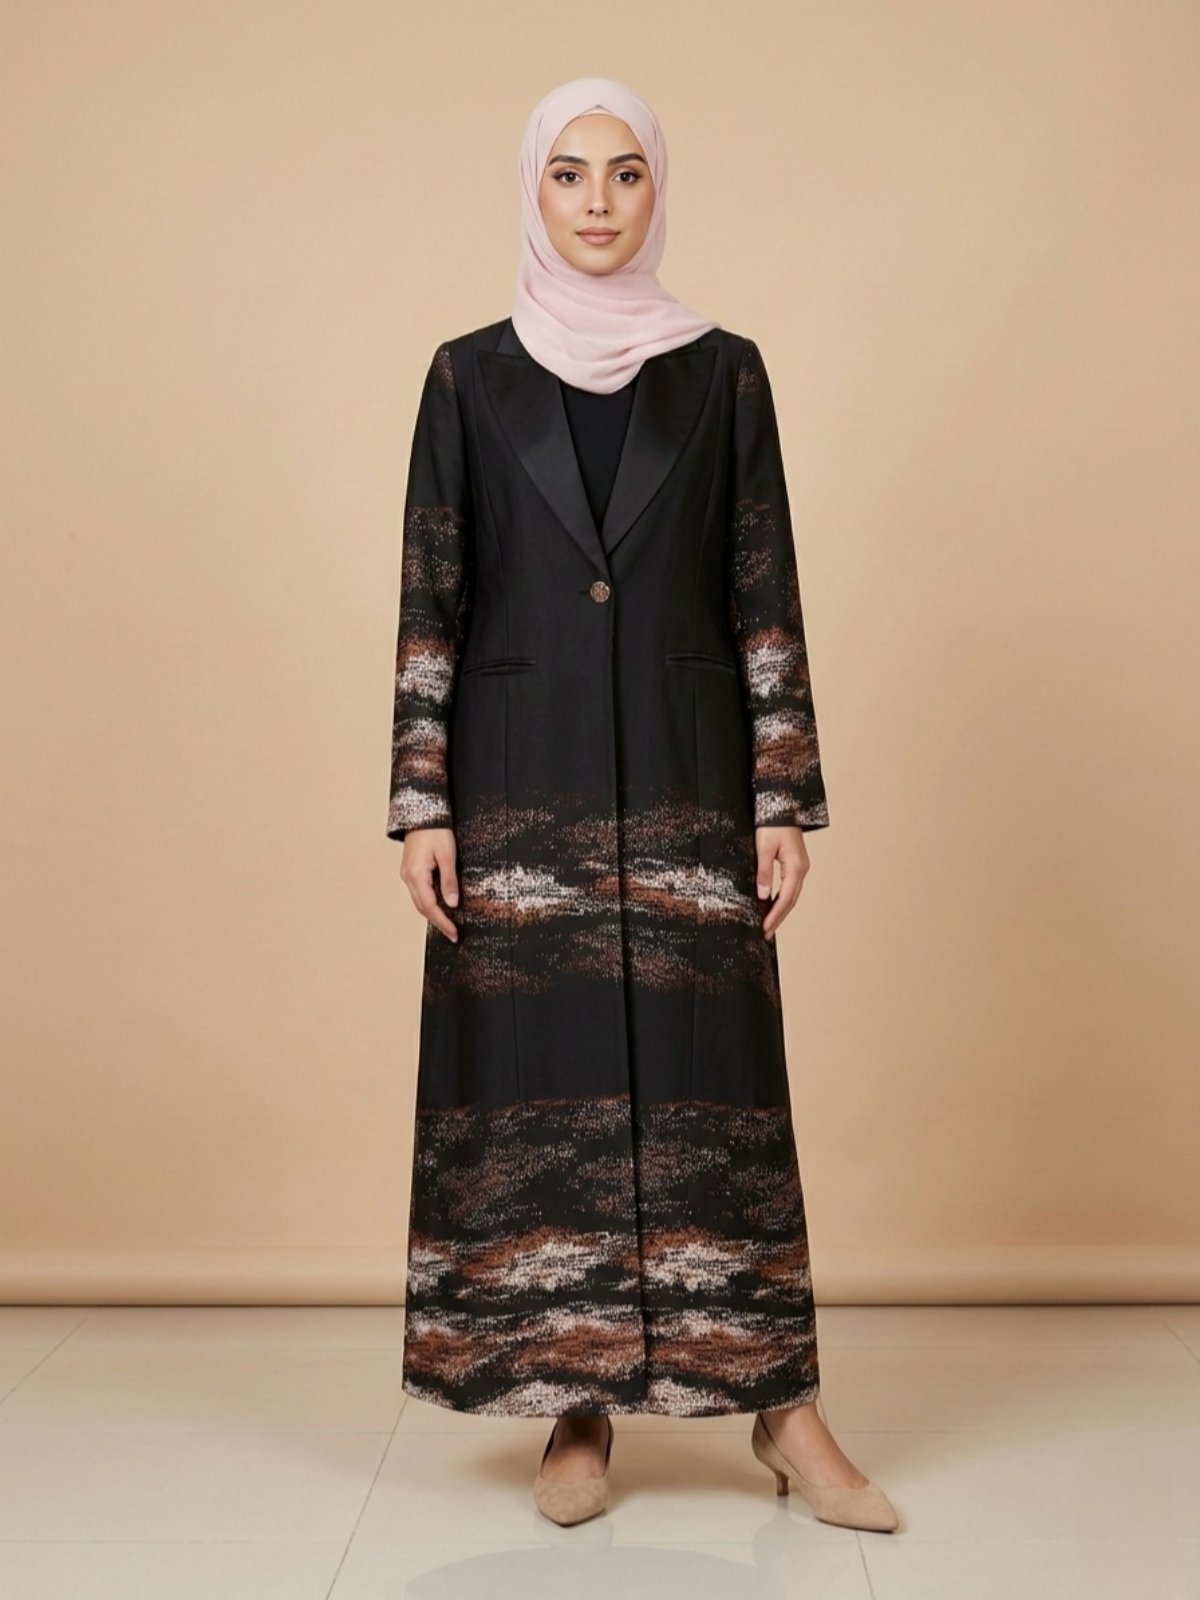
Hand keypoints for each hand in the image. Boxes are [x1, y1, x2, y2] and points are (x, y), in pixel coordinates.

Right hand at [400, 827, 459, 941]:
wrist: (423, 814)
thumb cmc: (436, 831)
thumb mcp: (448, 855)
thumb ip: (449, 880)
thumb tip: (451, 903)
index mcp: (416, 874)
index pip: (430, 906)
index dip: (442, 922)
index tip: (454, 933)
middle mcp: (408, 877)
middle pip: (422, 907)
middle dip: (438, 922)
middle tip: (453, 934)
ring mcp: (407, 874)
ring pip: (419, 901)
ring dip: (432, 914)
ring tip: (448, 924)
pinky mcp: (410, 870)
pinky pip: (419, 892)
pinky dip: (429, 902)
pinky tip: (439, 906)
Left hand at [755, 825, 809, 939]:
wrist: (782, 806)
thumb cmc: (772, 824)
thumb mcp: (763, 848)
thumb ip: (764, 872)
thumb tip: (763, 896)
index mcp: (796, 867)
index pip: (786, 898)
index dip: (775, 915)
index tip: (765, 928)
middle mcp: (802, 869)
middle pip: (791, 900)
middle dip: (778, 918)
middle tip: (766, 933)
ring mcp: (800, 866)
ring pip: (791, 894)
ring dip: (780, 910)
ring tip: (768, 924)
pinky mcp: (795, 863)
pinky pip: (789, 886)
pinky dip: (781, 899)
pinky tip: (772, 905)